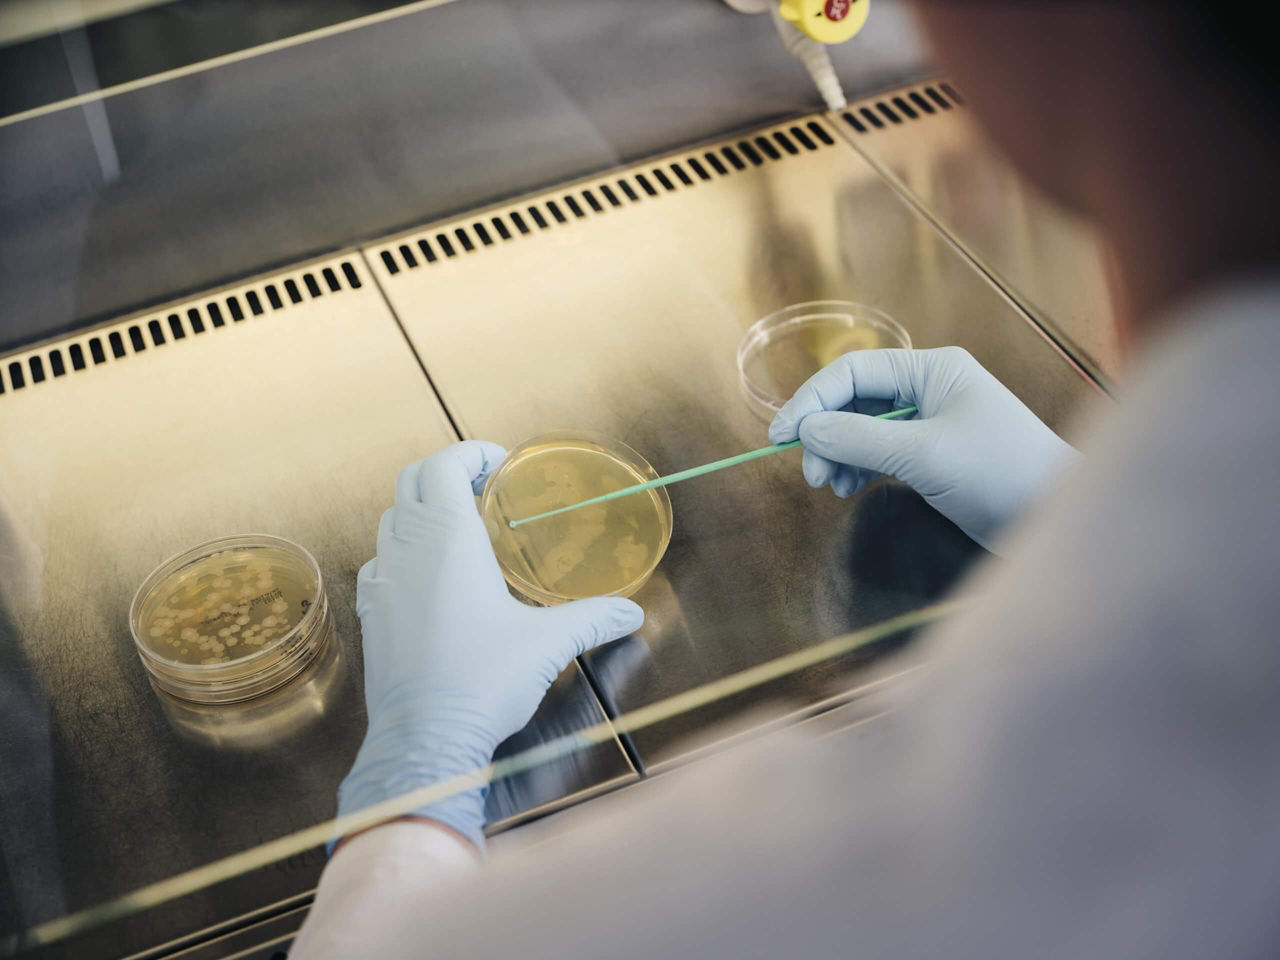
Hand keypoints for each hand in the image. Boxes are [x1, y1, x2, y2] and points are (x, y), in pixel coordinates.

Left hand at [336, 442, 643, 849]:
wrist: (423, 738)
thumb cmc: (483, 680)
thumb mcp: (549, 645)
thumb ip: (593, 619)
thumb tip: (632, 614)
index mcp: (448, 539)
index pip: (443, 465)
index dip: (470, 453)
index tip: (499, 462)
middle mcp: (407, 550)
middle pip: (410, 481)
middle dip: (445, 472)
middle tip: (483, 486)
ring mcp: (381, 582)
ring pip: (391, 519)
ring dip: (421, 509)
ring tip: (460, 527)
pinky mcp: (371, 614)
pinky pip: (380, 562)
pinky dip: (403, 551)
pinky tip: (429, 578)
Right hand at [769, 347, 1078, 550]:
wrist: (1057, 516)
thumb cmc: (999, 472)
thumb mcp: (924, 453)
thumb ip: (860, 438)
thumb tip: (807, 429)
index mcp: (931, 369)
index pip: (853, 372)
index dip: (811, 401)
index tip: (780, 437)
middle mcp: (928, 388)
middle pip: (854, 401)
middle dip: (825, 434)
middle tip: (812, 475)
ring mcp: (931, 423)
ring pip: (863, 428)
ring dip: (839, 454)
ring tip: (830, 487)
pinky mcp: (933, 456)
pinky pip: (879, 452)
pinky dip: (859, 468)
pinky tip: (850, 489)